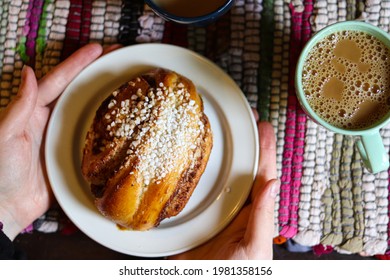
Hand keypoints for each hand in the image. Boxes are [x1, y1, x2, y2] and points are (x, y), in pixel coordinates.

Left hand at [0, 43, 107, 239]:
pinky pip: (93, 136)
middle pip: (77, 91)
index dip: (78, 64)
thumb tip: (30, 73)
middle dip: (96, 72)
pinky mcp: (72, 154)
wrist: (8, 208)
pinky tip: (121, 120)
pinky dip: (106, 125)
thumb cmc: (0, 172)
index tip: (98, 50)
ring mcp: (63, 137)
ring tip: (125, 82)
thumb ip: (19, 107)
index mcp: (33, 112)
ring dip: (104, 95)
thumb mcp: (5, 136)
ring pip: (88, 110)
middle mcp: (50, 120)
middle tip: (118, 58)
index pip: (59, 82)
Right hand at [169, 120, 278, 259]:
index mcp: (253, 212)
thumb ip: (262, 219)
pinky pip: (190, 191)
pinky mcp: (191, 216)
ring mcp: (211, 210)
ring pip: (214, 175)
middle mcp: (233, 206)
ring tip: (214, 127)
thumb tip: (272, 183)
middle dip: (240, 142)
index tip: (264, 126)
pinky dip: (188, 173)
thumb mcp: (254, 249)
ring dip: (215, 152)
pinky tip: (184, 157)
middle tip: (240, 117)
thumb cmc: (239, 274)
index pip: (262, 174)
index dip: (265, 149)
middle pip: (238, 168)